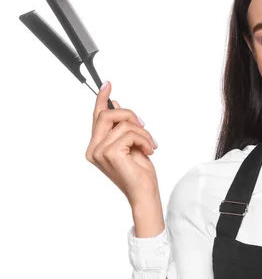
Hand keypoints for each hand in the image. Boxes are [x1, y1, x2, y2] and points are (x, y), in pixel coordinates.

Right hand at [85, 81, 159, 204]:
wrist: (144, 193)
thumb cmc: (139, 173)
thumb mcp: (131, 144)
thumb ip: (121, 127)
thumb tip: (115, 105)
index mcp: (96, 147)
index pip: (96, 117)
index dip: (101, 99)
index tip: (107, 85)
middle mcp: (93, 149)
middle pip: (106, 115)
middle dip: (129, 115)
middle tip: (144, 125)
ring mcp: (99, 152)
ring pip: (123, 124)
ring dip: (143, 132)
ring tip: (151, 145)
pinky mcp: (110, 153)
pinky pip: (130, 133)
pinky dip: (145, 139)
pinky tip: (149, 150)